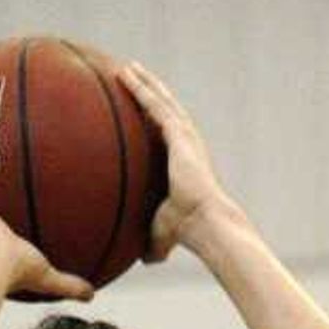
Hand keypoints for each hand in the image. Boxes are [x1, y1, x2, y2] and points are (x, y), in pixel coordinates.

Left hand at [119, 65, 232, 262]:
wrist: (203, 221)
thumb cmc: (185, 231)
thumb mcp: (161, 233)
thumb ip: (152, 241)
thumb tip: (142, 261)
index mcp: (182, 161)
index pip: (164, 135)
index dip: (152, 120)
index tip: (138, 110)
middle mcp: (185, 143)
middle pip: (163, 109)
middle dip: (148, 92)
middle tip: (131, 77)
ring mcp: (184, 135)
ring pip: (159, 100)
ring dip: (143, 83)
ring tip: (126, 68)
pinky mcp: (179, 133)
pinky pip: (154, 105)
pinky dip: (140, 89)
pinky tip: (125, 75)